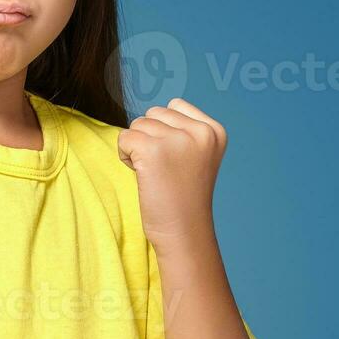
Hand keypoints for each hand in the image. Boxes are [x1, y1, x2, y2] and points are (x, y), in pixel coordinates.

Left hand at [117, 98, 227, 248]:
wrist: (183, 232)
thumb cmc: (183, 197)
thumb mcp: (196, 155)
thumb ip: (182, 130)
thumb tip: (149, 114)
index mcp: (214, 131)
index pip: (174, 106)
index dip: (165, 130)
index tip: (176, 160)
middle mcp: (200, 132)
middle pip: (153, 114)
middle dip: (150, 138)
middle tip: (164, 169)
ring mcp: (177, 140)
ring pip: (137, 124)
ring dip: (137, 147)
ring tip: (155, 174)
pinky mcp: (153, 151)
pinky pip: (124, 138)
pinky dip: (125, 156)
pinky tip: (142, 176)